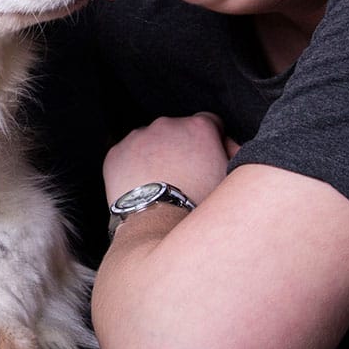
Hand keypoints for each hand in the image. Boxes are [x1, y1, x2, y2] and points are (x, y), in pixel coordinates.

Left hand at [102, 113, 239, 206]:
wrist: (157, 226)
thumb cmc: (198, 207)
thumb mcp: (229, 179)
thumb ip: (232, 154)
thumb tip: (230, 146)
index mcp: (198, 128)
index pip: (210, 122)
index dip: (211, 141)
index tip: (208, 157)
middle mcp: (167, 125)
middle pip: (177, 131)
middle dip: (182, 148)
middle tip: (185, 175)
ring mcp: (138, 137)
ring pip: (150, 142)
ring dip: (156, 155)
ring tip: (162, 184)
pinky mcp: (116, 152)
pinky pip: (127, 155)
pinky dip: (133, 166)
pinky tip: (143, 186)